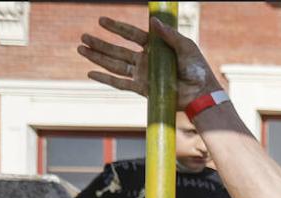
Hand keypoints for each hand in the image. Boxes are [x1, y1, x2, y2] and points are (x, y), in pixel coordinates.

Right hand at [78, 16, 220, 107]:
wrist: (201, 93)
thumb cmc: (197, 69)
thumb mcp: (185, 47)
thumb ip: (169, 35)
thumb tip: (153, 21)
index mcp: (154, 47)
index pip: (131, 34)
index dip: (116, 28)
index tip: (101, 20)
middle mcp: (146, 60)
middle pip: (117, 50)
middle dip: (99, 43)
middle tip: (83, 36)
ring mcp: (142, 74)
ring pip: (114, 65)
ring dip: (97, 57)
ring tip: (80, 49)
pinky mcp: (142, 89)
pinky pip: (120, 83)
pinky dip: (105, 79)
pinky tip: (90, 73)